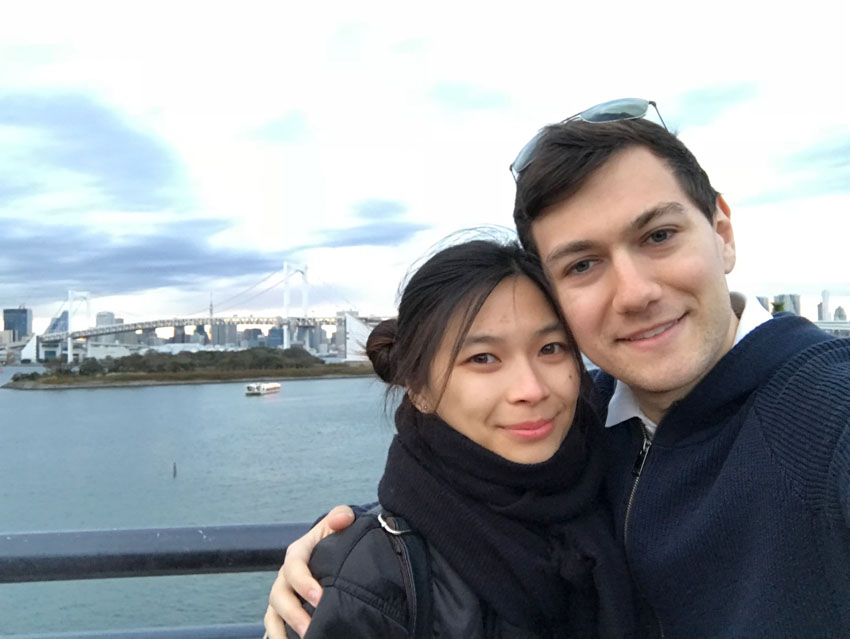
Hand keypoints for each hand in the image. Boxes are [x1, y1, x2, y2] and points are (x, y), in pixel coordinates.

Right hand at [264, 505, 355, 638]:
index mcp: (297, 555)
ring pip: (273, 616)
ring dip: (282, 632)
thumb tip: (341, 519)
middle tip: (311, 629)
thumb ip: (341, 515)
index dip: (304, 583)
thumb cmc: (334, 539)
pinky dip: (278, 638)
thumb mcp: (340, 522)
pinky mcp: (282, 614)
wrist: (332, 553)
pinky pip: (273, 628)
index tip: (320, 598)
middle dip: (293, 614)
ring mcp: (282, 597)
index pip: (294, 568)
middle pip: (279, 596)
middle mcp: (285, 577)